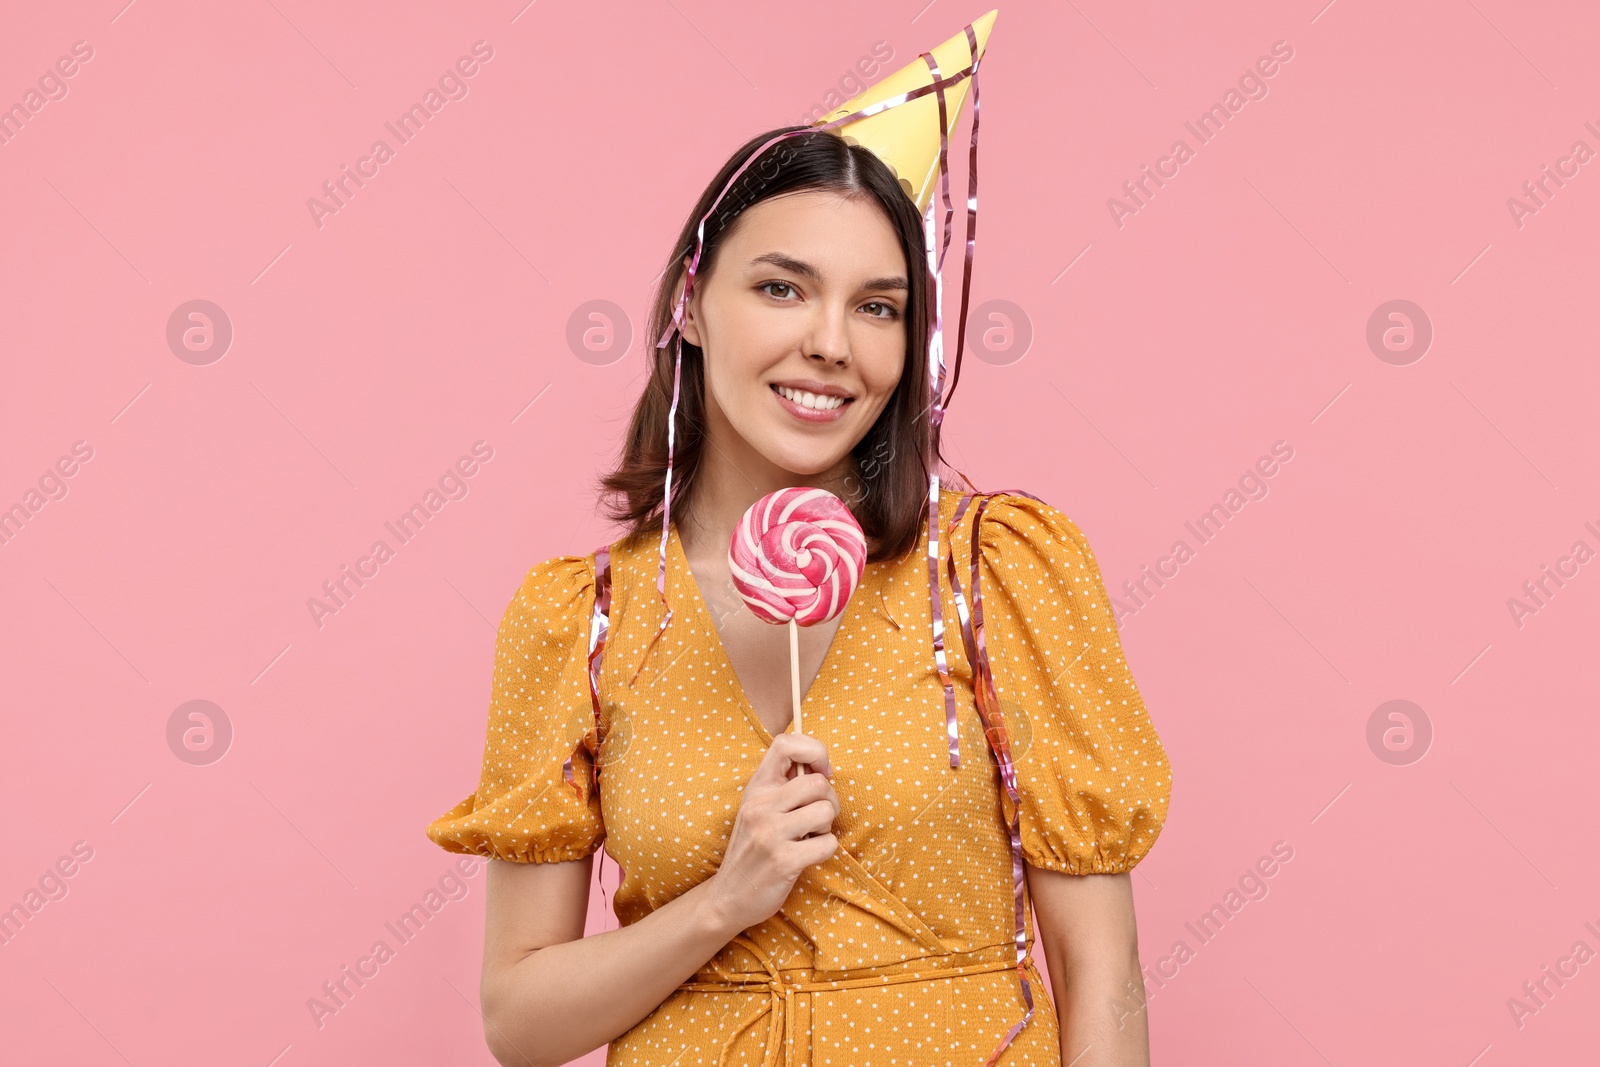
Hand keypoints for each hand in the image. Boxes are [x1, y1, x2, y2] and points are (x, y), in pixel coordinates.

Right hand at [705, 733, 839, 932]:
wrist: (728, 897)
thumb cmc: (754, 849)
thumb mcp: (759, 808)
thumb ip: (783, 785)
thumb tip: (821, 765)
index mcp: (756, 787)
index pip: (786, 743)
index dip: (815, 751)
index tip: (822, 773)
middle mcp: (760, 805)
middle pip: (819, 783)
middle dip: (829, 801)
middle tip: (816, 819)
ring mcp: (769, 833)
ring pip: (826, 811)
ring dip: (826, 828)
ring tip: (808, 838)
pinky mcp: (783, 860)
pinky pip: (828, 844)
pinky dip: (825, 851)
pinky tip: (806, 858)